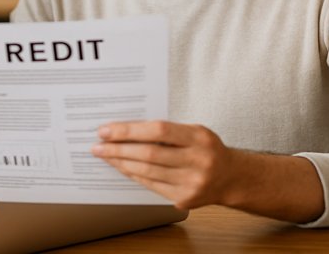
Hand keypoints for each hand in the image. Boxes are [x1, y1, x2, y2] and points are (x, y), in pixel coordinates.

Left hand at [91, 120, 237, 209]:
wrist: (231, 178)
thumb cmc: (207, 149)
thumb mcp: (194, 131)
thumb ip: (166, 130)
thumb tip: (125, 128)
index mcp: (199, 138)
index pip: (158, 131)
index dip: (129, 130)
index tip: (106, 130)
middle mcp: (198, 161)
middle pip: (149, 154)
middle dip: (118, 149)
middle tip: (98, 145)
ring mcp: (191, 183)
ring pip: (146, 172)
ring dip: (121, 163)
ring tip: (104, 155)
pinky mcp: (184, 199)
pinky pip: (150, 185)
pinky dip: (133, 174)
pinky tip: (121, 167)